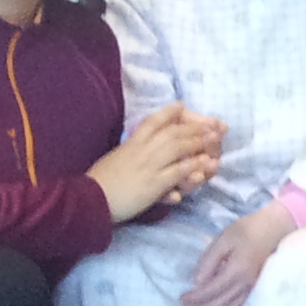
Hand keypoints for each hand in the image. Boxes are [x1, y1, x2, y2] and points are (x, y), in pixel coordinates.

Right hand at [86, 103, 223, 221]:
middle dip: (193, 127)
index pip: (150, 123)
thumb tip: (138, 150)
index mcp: (130, 144)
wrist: (90, 199)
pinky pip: (178, 171)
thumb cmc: (99, 182)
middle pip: (171, 132)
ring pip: (178, 148)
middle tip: (212, 124)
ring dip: (198, 142)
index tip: (180, 105)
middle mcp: (141, 150)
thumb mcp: (115, 160)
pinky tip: (206, 163)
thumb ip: (129, 153)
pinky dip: (194, 166)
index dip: (167, 113)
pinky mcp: (154, 183)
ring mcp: (148, 165)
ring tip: (216, 138)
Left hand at [177, 197, 294, 305]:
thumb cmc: (248, 230)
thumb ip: (208, 261)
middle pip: (219, 303)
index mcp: (237, 270)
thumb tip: (197, 282)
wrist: (275, 229)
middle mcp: (246, 283)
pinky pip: (239, 305)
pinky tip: (216, 304)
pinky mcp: (257, 287)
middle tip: (185, 303)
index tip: (181, 298)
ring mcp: (253, 287)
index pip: (211, 291)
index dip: (194, 298)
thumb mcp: (223, 239)